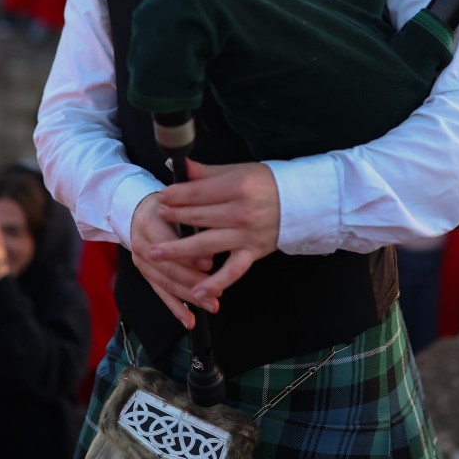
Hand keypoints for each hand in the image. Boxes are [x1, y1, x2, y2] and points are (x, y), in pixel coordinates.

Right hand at [129, 195, 211, 330]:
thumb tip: (210, 245)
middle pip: (167, 268)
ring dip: (189, 298)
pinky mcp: (145, 273)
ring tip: (211, 305)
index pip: (168, 243)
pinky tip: (189, 320)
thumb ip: (191, 218)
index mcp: (148, 222)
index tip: (210, 264)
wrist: (137, 208)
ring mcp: (140, 261)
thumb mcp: (177, 202)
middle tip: (216, 292)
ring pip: (165, 284)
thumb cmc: (166, 204)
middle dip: (193, 282)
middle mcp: (141, 245)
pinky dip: (176, 308)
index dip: (188, 255)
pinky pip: (160, 293)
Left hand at [151, 160, 279, 306]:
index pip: (197, 193)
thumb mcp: (239, 171)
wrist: (302, 202)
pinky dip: (215, 283)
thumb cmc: (267, 183)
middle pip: (198, 217)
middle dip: (174, 217)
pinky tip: (197, 291)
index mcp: (236, 187)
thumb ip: (207, 173)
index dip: (176, 196)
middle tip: (156, 218)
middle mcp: (240, 213)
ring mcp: (246, 236)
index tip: (162, 197)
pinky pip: (232, 271)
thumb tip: (181, 166)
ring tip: (155, 254)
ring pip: (206, 245)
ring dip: (178, 251)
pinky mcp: (252, 253)